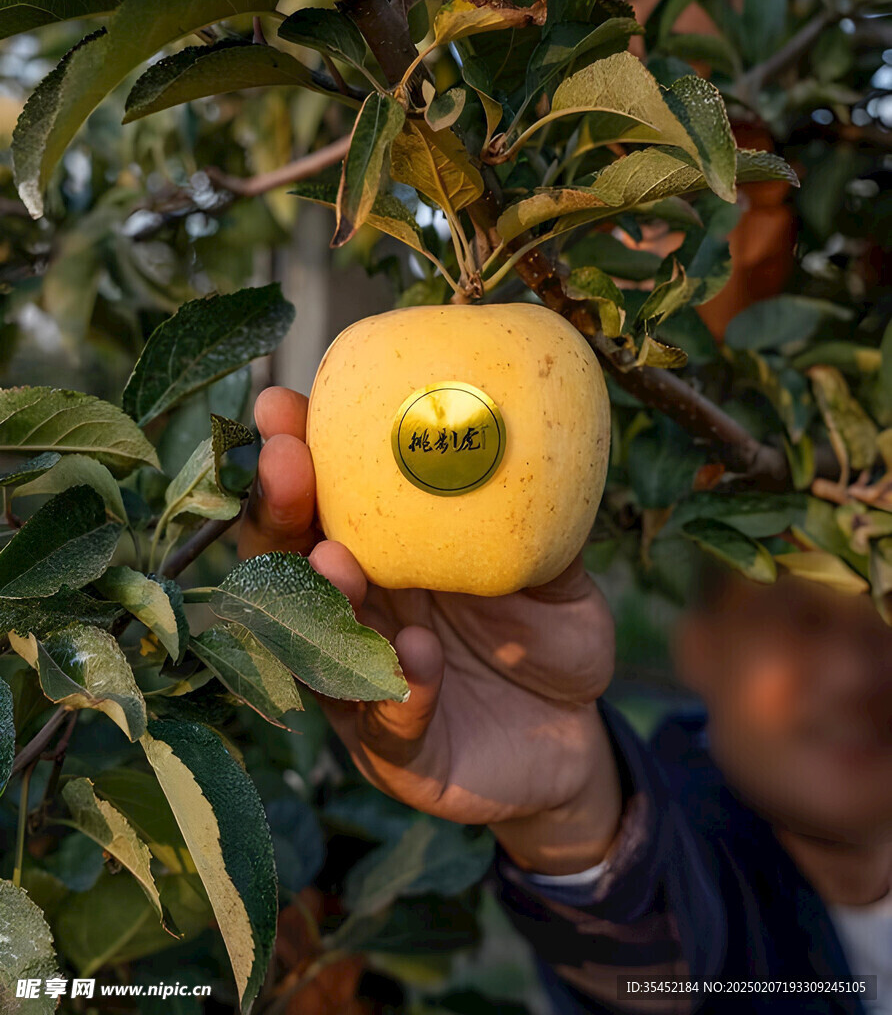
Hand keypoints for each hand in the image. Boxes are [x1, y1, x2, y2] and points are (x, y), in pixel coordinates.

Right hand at [239, 387, 621, 873]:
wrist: (569, 739)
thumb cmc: (545, 642)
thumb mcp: (550, 575)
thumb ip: (537, 522)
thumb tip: (538, 433)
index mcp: (382, 562)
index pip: (322, 504)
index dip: (294, 455)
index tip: (281, 404)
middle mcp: (356, 620)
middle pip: (288, 565)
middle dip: (278, 513)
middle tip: (284, 465)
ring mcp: (364, 690)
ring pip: (314, 647)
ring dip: (321, 601)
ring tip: (336, 560)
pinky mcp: (393, 752)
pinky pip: (387, 722)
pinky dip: (400, 686)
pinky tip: (420, 654)